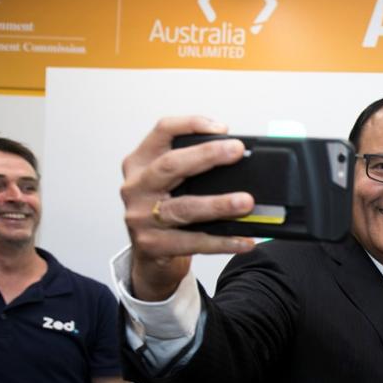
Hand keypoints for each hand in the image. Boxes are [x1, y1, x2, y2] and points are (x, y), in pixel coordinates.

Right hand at [119, 116, 256, 299]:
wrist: (150, 258)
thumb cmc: (165, 213)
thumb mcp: (171, 184)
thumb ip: (194, 170)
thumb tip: (239, 162)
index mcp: (140, 163)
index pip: (162, 132)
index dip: (191, 124)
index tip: (221, 128)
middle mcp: (136, 187)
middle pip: (170, 166)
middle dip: (206, 155)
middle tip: (236, 151)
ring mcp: (141, 217)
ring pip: (184, 207)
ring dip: (218, 204)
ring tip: (246, 202)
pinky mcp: (153, 245)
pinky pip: (194, 242)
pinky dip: (223, 242)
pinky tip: (244, 241)